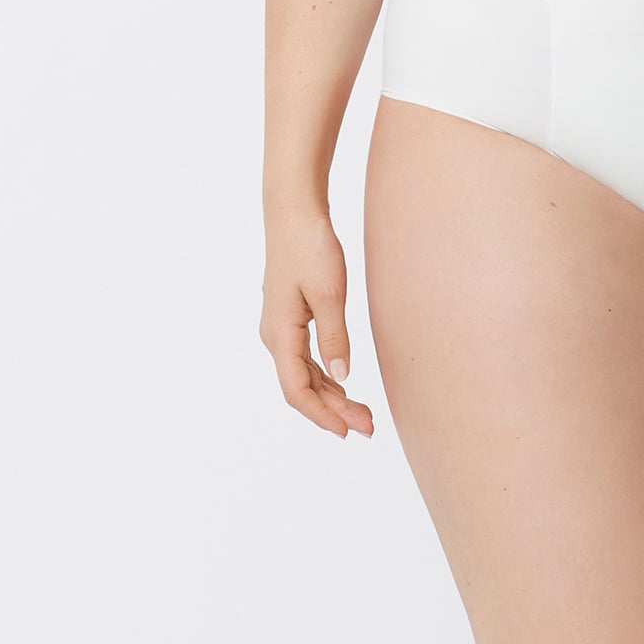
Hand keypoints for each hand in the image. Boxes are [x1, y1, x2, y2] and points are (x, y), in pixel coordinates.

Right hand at [260, 209, 375, 439]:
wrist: (294, 212)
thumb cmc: (310, 247)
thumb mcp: (329, 293)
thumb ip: (334, 337)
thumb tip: (342, 378)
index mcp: (280, 334)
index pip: (297, 391)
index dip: (322, 415)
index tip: (348, 431)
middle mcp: (275, 336)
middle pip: (301, 388)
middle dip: (333, 411)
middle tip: (368, 427)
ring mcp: (281, 327)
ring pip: (304, 375)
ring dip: (331, 396)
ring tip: (362, 413)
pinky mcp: (290, 317)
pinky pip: (305, 358)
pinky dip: (325, 376)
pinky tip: (344, 384)